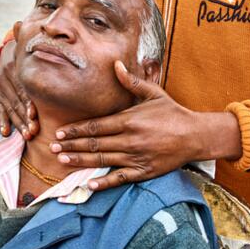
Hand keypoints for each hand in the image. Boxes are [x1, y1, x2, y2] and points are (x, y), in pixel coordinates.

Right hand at [0, 24, 38, 138]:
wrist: (13, 51)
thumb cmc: (30, 50)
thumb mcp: (29, 43)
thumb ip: (28, 38)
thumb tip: (18, 23)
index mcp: (13, 67)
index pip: (21, 87)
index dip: (27, 102)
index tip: (34, 115)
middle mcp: (5, 78)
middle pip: (16, 101)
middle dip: (25, 117)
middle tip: (33, 131)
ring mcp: (1, 88)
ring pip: (9, 108)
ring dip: (18, 123)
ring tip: (27, 135)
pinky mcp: (0, 95)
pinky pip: (0, 109)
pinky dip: (2, 121)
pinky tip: (5, 133)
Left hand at [49, 61, 240, 189]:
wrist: (195, 135)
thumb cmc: (172, 113)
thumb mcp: (153, 93)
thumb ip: (131, 81)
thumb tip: (115, 64)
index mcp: (129, 120)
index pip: (96, 126)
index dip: (76, 130)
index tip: (61, 132)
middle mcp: (130, 140)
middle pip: (94, 144)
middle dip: (72, 146)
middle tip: (53, 147)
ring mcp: (136, 157)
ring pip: (102, 160)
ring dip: (80, 161)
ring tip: (62, 161)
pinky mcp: (143, 171)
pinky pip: (120, 178)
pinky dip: (104, 182)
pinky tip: (89, 184)